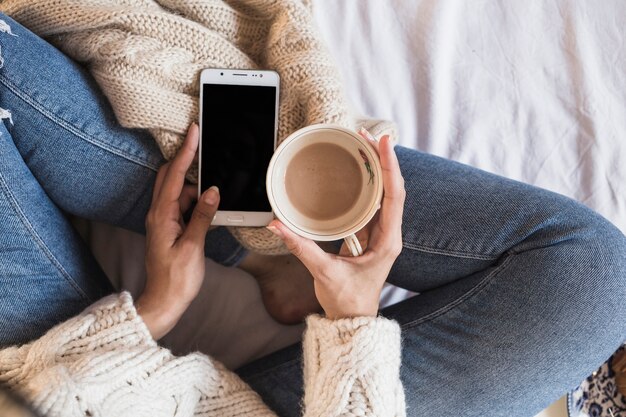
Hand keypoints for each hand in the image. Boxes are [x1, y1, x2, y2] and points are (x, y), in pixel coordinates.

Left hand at [137, 123, 219, 338]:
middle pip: (171, 177)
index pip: (175, 176)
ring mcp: (163, 221)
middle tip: (204, 147)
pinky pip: (182, 205)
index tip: (193, 131)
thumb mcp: (193, 246)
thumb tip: (212, 190)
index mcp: (161, 216)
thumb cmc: (176, 279)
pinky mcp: (169, 228)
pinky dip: (195, 200)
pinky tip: (209, 203)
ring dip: (195, 186)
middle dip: (187, 161)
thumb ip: (203, 216)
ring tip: (215, 186)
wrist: (164, 301)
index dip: (185, 151)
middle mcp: (158, 214)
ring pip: (178, 191)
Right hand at [267, 133, 404, 318]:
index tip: (383, 143)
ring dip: (375, 169)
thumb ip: (301, 247)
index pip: (395, 196)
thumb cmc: (346, 301)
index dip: (390, 167)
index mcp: (387, 241)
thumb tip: (277, 225)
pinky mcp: (369, 235)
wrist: (351, 320)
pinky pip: (371, 204)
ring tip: (362, 144)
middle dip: (381, 159)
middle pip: (392, 188)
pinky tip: (355, 170)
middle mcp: (388, 233)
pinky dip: (365, 184)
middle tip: (366, 135)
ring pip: (383, 194)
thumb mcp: (323, 272)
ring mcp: (380, 234)